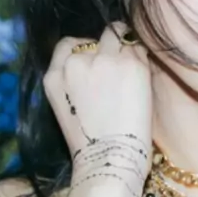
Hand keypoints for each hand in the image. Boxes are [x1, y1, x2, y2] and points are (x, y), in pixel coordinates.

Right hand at [43, 22, 152, 188]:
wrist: (110, 160)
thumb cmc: (90, 145)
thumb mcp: (65, 107)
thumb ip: (73, 79)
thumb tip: (95, 60)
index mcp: (55, 76)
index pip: (68, 44)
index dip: (86, 48)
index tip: (97, 60)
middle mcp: (77, 62)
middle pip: (96, 38)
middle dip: (108, 50)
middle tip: (119, 72)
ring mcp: (105, 60)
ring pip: (119, 36)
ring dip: (127, 50)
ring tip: (132, 74)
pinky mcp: (131, 64)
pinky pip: (139, 48)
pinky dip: (142, 60)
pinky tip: (142, 81)